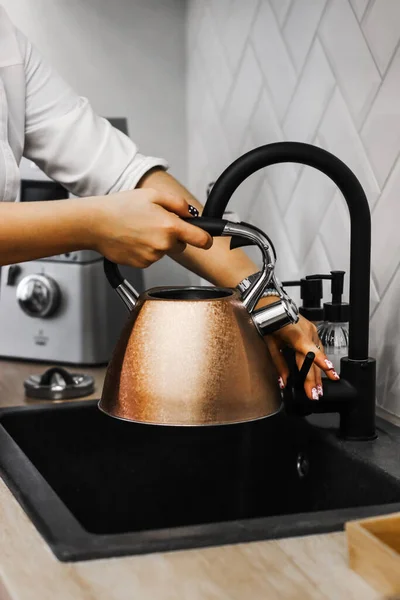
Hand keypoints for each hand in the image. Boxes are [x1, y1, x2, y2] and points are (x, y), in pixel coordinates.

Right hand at [90, 189, 211, 266]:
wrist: (94, 224)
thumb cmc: (119, 207)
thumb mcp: (153, 195)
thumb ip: (178, 203)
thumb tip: (192, 213)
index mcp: (170, 226)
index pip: (202, 240)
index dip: (207, 238)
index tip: (207, 238)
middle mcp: (163, 245)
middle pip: (181, 245)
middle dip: (174, 236)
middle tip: (155, 222)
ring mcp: (152, 257)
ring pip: (164, 251)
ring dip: (157, 242)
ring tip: (139, 229)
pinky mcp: (141, 264)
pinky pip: (151, 258)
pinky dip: (145, 250)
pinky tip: (133, 239)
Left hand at [264, 312, 339, 400]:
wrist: (271, 305)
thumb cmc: (269, 322)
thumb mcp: (270, 344)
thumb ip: (279, 364)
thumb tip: (283, 382)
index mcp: (295, 335)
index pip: (309, 350)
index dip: (320, 361)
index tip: (329, 369)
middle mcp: (307, 332)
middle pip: (313, 359)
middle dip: (315, 379)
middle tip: (316, 394)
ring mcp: (312, 330)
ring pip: (319, 354)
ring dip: (320, 372)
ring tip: (320, 388)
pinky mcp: (314, 330)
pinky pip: (319, 348)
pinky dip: (320, 360)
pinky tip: (322, 372)